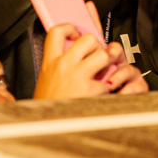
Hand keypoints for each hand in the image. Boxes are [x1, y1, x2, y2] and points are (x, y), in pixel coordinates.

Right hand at [33, 2, 147, 99]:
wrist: (48, 131)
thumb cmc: (51, 106)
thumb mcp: (47, 80)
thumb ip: (61, 61)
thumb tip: (75, 44)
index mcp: (50, 62)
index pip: (58, 30)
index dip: (72, 26)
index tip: (78, 29)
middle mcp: (63, 66)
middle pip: (88, 38)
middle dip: (97, 45)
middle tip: (95, 56)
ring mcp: (77, 77)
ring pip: (103, 54)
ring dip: (107, 63)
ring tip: (101, 73)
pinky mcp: (91, 89)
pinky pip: (109, 79)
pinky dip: (109, 87)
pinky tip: (101, 93)